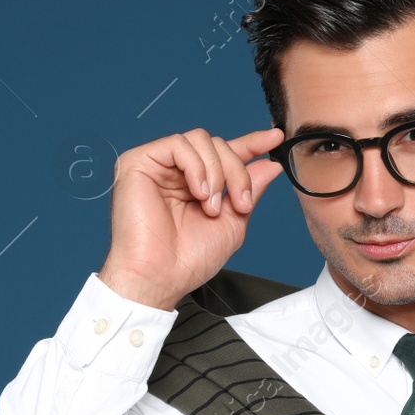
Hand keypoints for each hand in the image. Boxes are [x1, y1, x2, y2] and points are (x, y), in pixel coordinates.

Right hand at [97, 126, 284, 310]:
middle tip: (241, 203)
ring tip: (211, 206)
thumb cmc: (188, 259)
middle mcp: (175, 172)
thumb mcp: (232, 222)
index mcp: (195, 184)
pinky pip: (178, 144)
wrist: (159, 277)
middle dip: (237, 171)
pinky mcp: (138, 162)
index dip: (251, 143)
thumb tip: (271, 165)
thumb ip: (249, 190)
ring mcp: (157, 166)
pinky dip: (196, 167)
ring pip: (200, 139)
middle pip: (217, 144)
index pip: (224, 153)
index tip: (276, 138)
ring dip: (216, 173)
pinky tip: (197, 193)